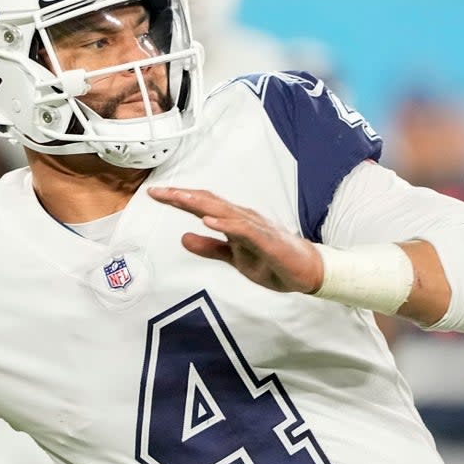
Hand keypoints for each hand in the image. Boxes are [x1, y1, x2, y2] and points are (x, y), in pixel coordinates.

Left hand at [148, 187, 322, 294]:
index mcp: (234, 222)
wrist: (308, 272)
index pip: (203, 205)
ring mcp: (256, 228)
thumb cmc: (273, 262)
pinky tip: (209, 221)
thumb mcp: (234, 259)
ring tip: (178, 198)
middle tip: (157, 191)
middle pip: (208, 202)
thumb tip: (183, 238)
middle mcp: (243, 219)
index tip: (155, 194)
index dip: (179, 199)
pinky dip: (226, 224)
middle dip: (182, 196)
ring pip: (223, 211)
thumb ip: (210, 248)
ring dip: (200, 204)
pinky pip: (244, 230)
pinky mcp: (267, 241)